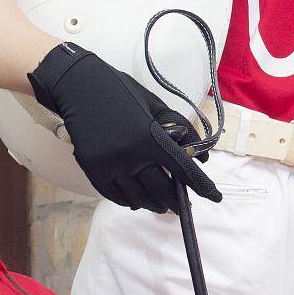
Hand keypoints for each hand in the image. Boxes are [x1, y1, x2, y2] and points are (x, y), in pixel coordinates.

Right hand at [28, 43, 219, 210]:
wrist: (79, 88)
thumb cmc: (121, 92)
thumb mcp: (156, 105)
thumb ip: (181, 130)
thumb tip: (201, 156)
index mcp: (150, 137)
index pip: (183, 170)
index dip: (202, 186)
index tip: (214, 197)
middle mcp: (131, 156)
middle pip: (161, 191)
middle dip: (176, 201)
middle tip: (182, 206)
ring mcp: (110, 166)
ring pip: (138, 198)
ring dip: (153, 204)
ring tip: (160, 205)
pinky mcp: (93, 170)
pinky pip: (116, 196)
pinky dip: (130, 201)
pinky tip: (137, 200)